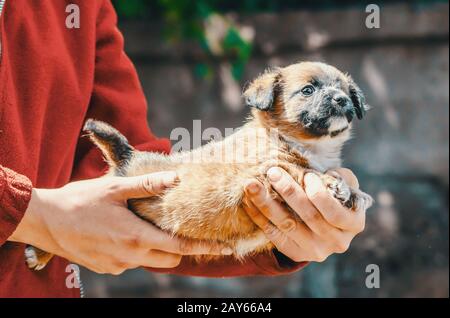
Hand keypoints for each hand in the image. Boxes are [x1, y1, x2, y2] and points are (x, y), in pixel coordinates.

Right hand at [10, 172, 230, 274]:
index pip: (180, 247)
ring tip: (142, 225)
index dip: (205, 247)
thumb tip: (177, 179)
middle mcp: (130, 256)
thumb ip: (147, 184)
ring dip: (155, 247)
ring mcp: (117, 266)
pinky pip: (131, 263)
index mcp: (136, 236)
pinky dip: (136, 250)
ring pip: (150, 261)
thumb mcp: (114, 187)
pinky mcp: (106, 269)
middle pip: (170, 259)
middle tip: (177, 228)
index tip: (225, 248)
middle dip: (179, 248)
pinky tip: (121, 233)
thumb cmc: (80, 200)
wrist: (44, 221)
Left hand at [243, 168, 365, 262]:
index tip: (306, 174)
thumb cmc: (335, 196)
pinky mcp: (296, 254)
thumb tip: (327, 173)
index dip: (318, 191)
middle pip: (308, 216)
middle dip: (288, 191)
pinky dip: (259, 217)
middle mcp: (337, 242)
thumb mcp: (344, 186)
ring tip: (252, 185)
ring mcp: (316, 251)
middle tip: (272, 172)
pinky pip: (274, 235)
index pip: (332, 210)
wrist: (326, 224)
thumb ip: (340, 178)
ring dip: (267, 203)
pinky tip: (249, 201)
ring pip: (287, 225)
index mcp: (353, 224)